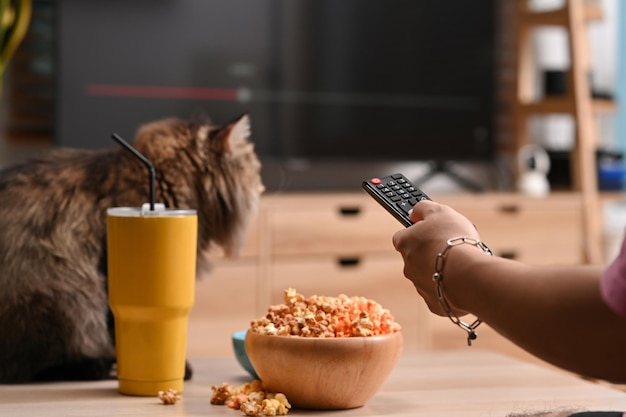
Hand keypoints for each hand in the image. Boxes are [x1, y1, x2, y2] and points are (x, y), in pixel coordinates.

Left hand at [392, 200, 479, 316]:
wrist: (469, 275)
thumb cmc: (454, 241)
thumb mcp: (439, 211)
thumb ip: (423, 208)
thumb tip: (414, 212)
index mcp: (405, 243)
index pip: (402, 236)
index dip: (417, 232)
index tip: (429, 231)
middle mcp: (407, 266)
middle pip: (416, 257)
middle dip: (431, 253)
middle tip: (451, 248)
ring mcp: (419, 285)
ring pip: (428, 276)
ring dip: (440, 271)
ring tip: (461, 265)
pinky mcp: (433, 303)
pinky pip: (440, 294)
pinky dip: (448, 289)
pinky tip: (462, 282)